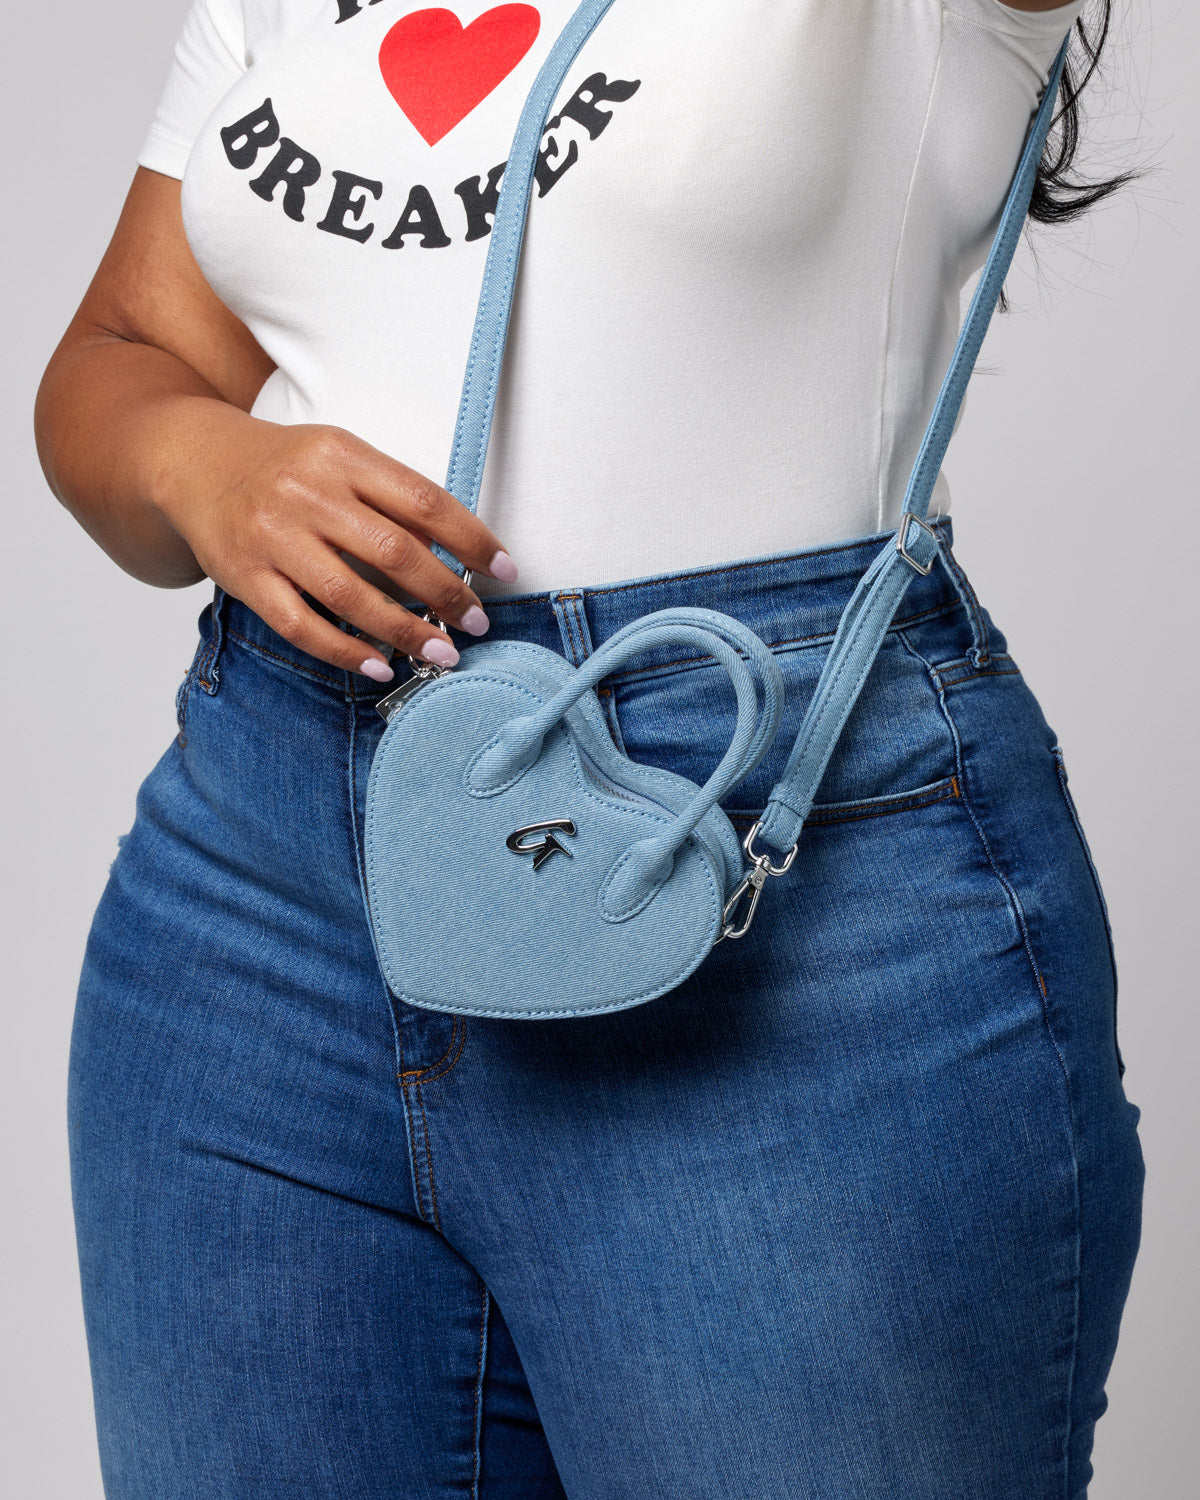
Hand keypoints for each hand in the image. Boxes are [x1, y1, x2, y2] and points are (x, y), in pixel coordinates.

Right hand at [158, 409, 516, 680]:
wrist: (193, 463)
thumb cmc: (285, 467)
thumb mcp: (340, 457)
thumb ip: (391, 496)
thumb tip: (460, 554)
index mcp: (342, 455)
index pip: (424, 501)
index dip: (473, 540)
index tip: (506, 570)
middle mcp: (306, 493)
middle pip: (394, 552)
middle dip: (446, 594)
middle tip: (477, 623)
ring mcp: (272, 536)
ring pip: (351, 596)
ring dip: (406, 631)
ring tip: (443, 652)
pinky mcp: (244, 576)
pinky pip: (301, 626)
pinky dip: (346, 652)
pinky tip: (380, 666)